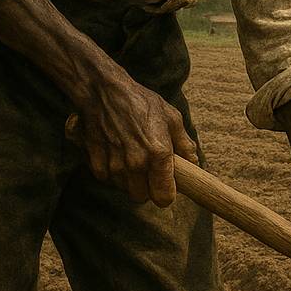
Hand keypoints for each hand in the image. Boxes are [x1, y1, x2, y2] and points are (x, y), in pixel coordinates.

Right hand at [77, 73, 198, 206]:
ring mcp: (115, 165)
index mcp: (158, 154)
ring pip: (124, 189)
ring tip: (132, 158)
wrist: (105, 93)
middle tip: (149, 172)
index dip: (166, 195)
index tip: (167, 187)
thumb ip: (185, 144)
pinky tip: (117, 156)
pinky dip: (112, 173)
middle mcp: (136, 163)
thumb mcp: (171, 118)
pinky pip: (107, 180)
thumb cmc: (141, 102)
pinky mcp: (96, 163)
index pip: (163, 197)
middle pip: (142, 197)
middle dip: (147, 188)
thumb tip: (193, 163)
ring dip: (129, 180)